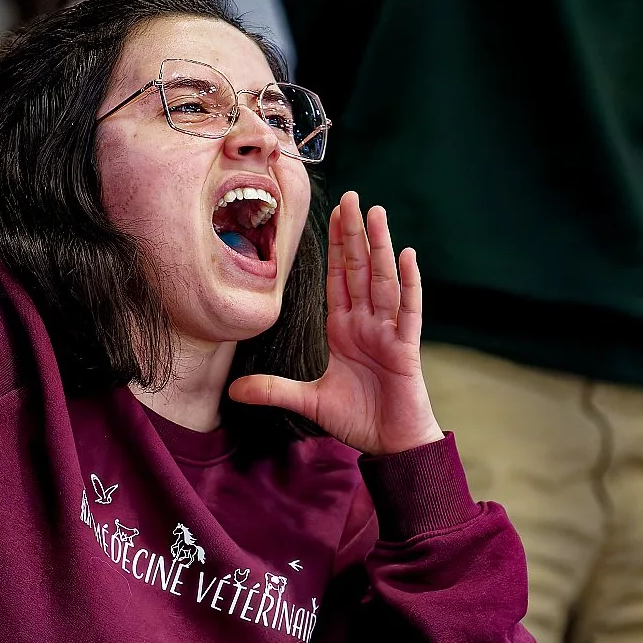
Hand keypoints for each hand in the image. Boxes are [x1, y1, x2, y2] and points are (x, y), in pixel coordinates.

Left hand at [229, 192, 443, 456]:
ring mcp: (387, 332)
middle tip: (352, 197)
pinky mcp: (405, 348)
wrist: (390, 445)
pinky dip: (409, 283)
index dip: (336, 247)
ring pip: (383, 281)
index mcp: (344, 329)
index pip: (339, 279)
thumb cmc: (358, 419)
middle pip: (360, 270)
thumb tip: (233, 390)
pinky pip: (408, 310)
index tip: (333, 215)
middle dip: (354, 234)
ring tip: (376, 213)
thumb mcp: (307, 401)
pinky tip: (407, 256)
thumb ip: (273, 390)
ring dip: (380, 247)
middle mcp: (366, 323)